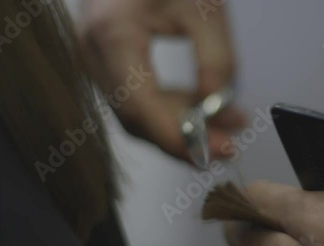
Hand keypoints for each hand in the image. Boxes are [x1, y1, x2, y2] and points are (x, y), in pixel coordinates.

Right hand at [77, 0, 244, 161]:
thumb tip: (216, 106)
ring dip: (183, 125)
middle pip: (138, 118)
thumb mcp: (206, 7)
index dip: (177, 138)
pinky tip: (202, 106)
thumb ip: (217, 60)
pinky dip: (171, 108)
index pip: (140, 107)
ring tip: (228, 122)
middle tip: (228, 145)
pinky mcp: (107, 62)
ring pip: (138, 113)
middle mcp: (94, 51)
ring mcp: (96, 58)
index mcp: (114, 32)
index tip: (213, 152)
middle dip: (186, 138)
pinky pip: (137, 98)